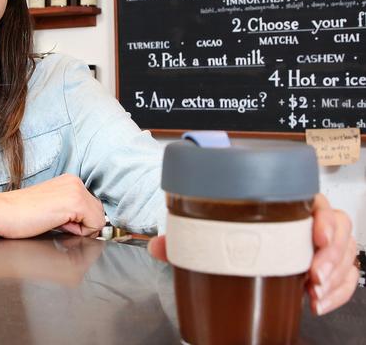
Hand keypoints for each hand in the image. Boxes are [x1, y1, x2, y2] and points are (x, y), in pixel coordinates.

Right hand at [0, 174, 104, 238]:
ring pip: (98, 220)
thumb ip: (70, 210)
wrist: (3, 212)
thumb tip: (86, 224)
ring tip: (56, 223)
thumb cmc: (20, 214)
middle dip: (82, 225)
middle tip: (56, 223)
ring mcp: (77, 190)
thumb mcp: (52, 207)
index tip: (58, 220)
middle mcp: (76, 182)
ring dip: (80, 229)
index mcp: (70, 181)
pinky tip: (58, 224)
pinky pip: (95, 225)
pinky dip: (79, 232)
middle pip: (98, 213)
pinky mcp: (76, 202)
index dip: (78, 222)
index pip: (92, 208)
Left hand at [148, 194, 358, 315]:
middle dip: (333, 256)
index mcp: (284, 200)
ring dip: (337, 278)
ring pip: (345, 254)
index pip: (317, 201)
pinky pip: (342, 277)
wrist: (231, 239)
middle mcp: (304, 219)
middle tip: (315, 277)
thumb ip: (185, 234)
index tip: (317, 236)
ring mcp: (314, 243)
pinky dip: (337, 292)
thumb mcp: (206, 226)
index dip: (325, 218)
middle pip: (338, 229)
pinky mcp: (318, 265)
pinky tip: (318, 302)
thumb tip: (158, 246)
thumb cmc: (226, 225)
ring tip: (316, 295)